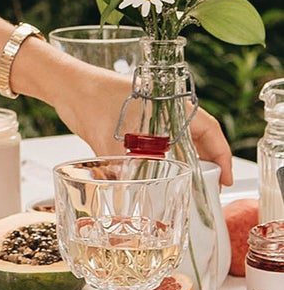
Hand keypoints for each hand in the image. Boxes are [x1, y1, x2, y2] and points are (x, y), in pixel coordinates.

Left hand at [49, 64, 234, 186]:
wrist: (63, 84)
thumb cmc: (88, 99)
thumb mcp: (107, 139)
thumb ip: (119, 172)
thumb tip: (125, 204)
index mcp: (166, 104)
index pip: (207, 128)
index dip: (221, 154)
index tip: (226, 178)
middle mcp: (161, 109)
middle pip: (195, 137)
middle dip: (205, 163)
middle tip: (209, 189)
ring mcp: (147, 115)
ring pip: (175, 140)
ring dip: (184, 162)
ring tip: (189, 187)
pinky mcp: (131, 122)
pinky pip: (156, 142)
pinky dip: (162, 158)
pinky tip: (161, 176)